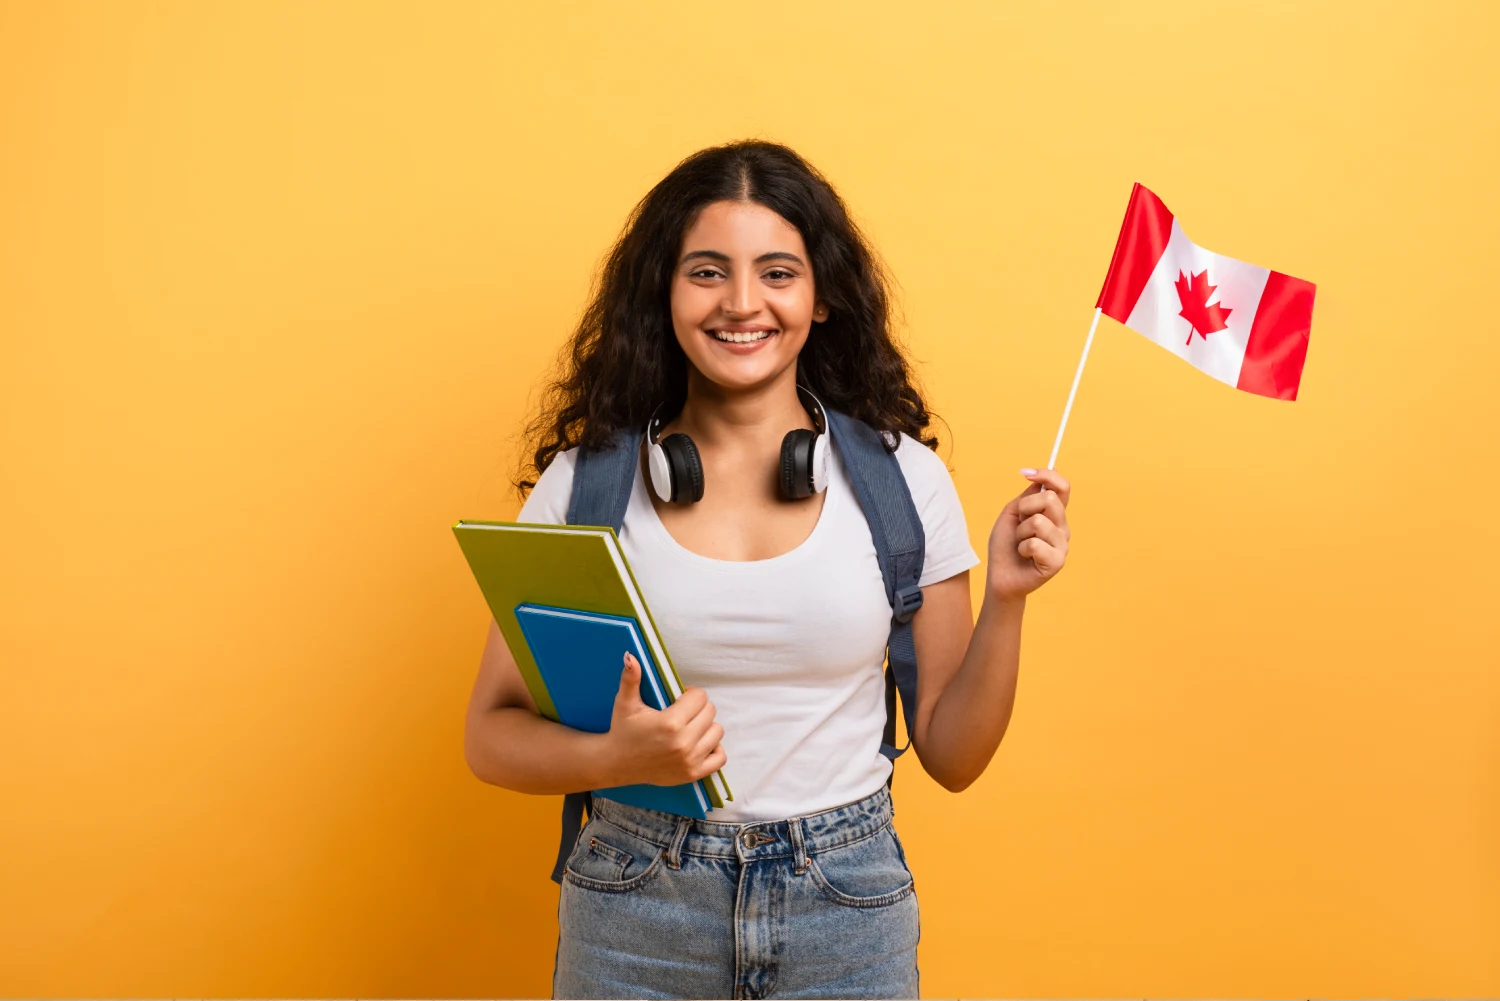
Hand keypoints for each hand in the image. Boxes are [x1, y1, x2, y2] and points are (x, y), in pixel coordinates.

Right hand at [603, 652, 725, 786]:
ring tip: (689, 727)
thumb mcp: (624, 703)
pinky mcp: (692, 774)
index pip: (700, 697)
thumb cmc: (622, 731)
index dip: (690, 694)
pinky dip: (714, 749)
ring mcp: (690, 760)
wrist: (616, 764)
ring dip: (706, 727)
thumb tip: (631, 656)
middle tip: (682, 712)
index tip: (679, 699)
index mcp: (670, 723)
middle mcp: (683, 743)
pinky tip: (699, 743)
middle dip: (698, 708)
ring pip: (717, 732)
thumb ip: (630, 679)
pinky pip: (720, 758)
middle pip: (710, 712)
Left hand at [986, 467, 1071, 602]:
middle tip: (1019, 525)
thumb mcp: (1012, 514)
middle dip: (1025, 508)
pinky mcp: (1057, 562)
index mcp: (1054, 514)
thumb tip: (1043, 475)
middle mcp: (1062, 527)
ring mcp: (1062, 545)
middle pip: (1049, 499)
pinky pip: (1035, 543)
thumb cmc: (1006, 546)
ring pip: (1038, 521)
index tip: (1025, 473)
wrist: (1000, 576)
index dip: (1047, 475)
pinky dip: (1022, 548)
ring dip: (1020, 532)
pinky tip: (1025, 557)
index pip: (1062, 487)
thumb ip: (1028, 496)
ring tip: (1021, 544)